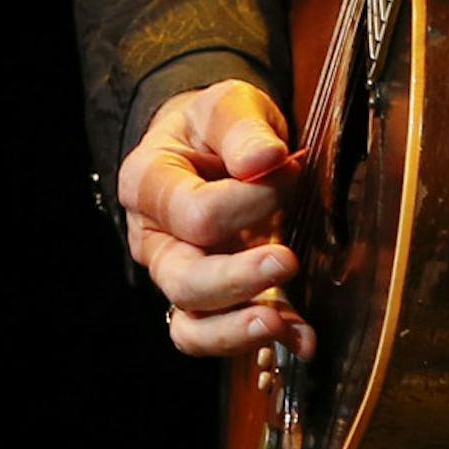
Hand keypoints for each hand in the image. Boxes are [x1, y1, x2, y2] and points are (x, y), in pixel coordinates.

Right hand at [118, 80, 316, 361]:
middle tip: (286, 260)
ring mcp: (177, 276)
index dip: (245, 202)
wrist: (211, 144)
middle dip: (236, 278)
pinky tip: (301, 338)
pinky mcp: (209, 300)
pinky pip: (219, 336)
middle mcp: (154, 240)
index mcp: (148, 185)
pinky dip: (258, 343)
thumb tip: (265, 159)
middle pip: (183, 280)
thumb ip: (242, 129)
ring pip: (191, 324)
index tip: (291, 172)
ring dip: (239, 329)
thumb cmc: (215, 126)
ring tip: (283, 323)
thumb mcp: (227, 105)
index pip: (192, 212)